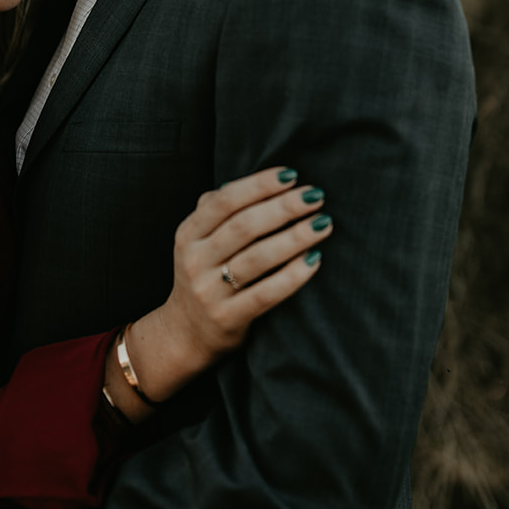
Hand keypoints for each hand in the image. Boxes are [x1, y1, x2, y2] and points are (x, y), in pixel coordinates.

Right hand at [106, 168, 328, 416]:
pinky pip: (266, 294)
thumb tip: (260, 181)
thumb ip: (218, 209)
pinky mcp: (228, 318)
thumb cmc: (204, 275)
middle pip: (244, 226)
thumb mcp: (198, 240)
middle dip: (284, 207)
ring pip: (257, 258)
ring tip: (323, 223)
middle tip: (316, 196)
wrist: (185, 333)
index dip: (259, 185)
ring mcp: (209, 291)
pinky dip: (292, 276)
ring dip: (294, 237)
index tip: (292, 175)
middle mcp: (194, 260)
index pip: (224, 201)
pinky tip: (315, 260)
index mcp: (188, 233)